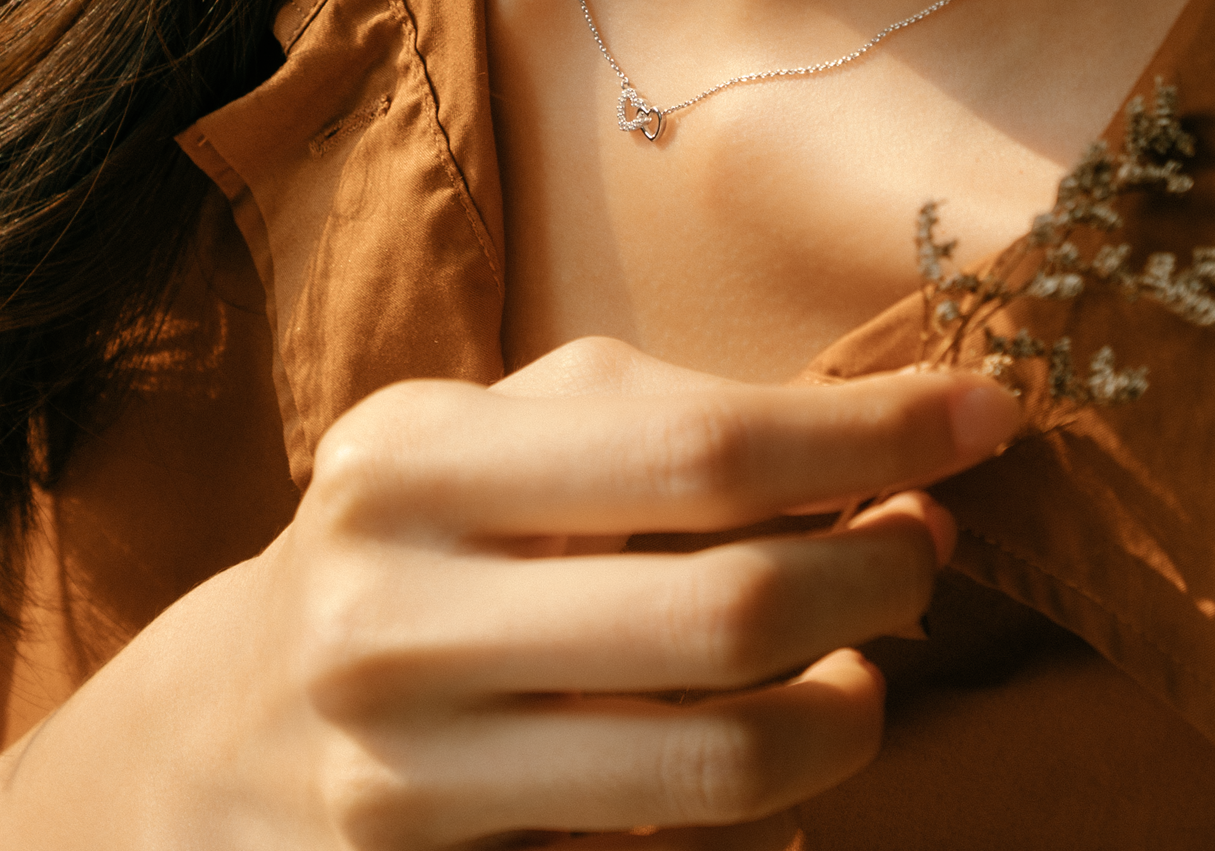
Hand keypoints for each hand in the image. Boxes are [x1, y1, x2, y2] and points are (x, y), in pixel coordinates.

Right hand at [0, 340, 1019, 849]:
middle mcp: (395, 614)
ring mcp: (407, 774)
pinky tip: (788, 739)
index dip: (872, 434)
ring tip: (866, 659)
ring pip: (724, 763)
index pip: (703, 447)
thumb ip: (667, 429)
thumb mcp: (499, 437)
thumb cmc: (413, 539)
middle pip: (730, 610)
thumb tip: (889, 468)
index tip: (990, 414)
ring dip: (852, 706)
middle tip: (924, 548)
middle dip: (880, 574)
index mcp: (417, 460)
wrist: (224, 725)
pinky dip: (776, 799)